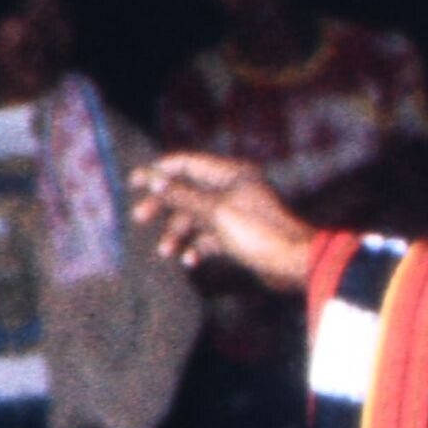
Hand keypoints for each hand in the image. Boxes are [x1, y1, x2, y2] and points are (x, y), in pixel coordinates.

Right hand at [130, 149, 323, 285]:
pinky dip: (197, 247)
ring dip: (177, 233)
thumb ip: (181, 195)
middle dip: (163, 205)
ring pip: (196, 217)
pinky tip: (190, 261)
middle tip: (140, 218)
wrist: (294, 263)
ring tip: (165, 251)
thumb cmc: (258, 232)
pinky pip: (209, 238)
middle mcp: (233, 189)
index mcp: (231, 173)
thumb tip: (152, 178)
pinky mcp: (238, 236)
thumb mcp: (214, 212)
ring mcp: (235, 213)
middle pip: (187, 191)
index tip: (133, 183)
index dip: (159, 171)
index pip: (186, 163)